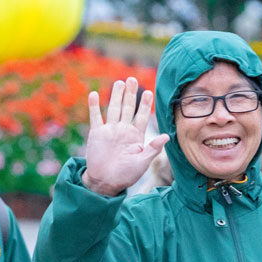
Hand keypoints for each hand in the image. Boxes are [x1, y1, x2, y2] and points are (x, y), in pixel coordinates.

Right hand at [82, 77, 168, 195]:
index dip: (145, 105)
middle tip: (133, 79)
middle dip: (131, 94)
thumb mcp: (142, 162)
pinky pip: (95, 117)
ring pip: (113, 109)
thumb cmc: (126, 175)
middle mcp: (123, 130)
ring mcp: (110, 131)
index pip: (142, 116)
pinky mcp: (97, 134)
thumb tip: (167, 136)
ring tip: (119, 82)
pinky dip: (94, 106)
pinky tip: (95, 94)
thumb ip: (153, 148)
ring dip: (116, 96)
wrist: (105, 182)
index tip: (148, 92)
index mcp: (136, 136)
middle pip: (128, 108)